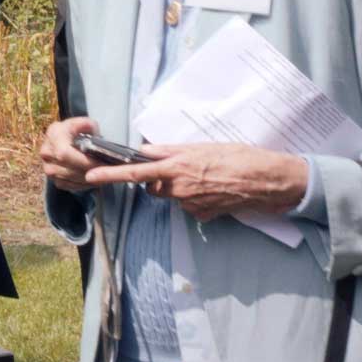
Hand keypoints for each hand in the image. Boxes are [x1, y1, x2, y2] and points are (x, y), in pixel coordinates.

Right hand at [40, 116, 101, 192]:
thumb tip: (94, 133)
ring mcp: (48, 168)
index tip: (101, 163)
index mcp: (53, 135)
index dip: (84, 161)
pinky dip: (84, 184)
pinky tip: (94, 178)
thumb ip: (88, 125)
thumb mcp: (83, 123)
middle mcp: (46, 152)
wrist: (64, 140)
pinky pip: (71, 185)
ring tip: (103, 174)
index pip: (64, 153)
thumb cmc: (77, 131)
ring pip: (71, 179)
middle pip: (69, 169)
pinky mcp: (53, 180)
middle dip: (90, 171)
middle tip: (107, 171)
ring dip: (89, 179)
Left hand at [86, 143, 309, 220]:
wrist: (271, 180)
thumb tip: (147, 150)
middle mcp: (180, 188)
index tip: (90, 177)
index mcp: (177, 167)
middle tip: (181, 167)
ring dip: (179, 187)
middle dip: (158, 179)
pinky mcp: (205, 215)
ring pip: (172, 196)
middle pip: (153, 187)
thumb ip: (171, 150)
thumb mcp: (202, 146)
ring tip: (206, 176)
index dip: (111, 175)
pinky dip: (196, 198)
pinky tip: (215, 189)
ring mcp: (192, 204)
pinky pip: (190, 207)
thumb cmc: (239, 157)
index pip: (135, 172)